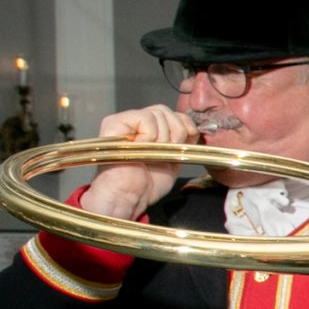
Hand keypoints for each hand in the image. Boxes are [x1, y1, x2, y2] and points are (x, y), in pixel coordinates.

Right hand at [78, 105, 197, 221]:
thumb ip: (182, 140)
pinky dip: (150, 135)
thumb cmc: (147, 184)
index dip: (184, 128)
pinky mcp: (113, 123)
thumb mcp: (172, 159)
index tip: (180, 147)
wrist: (128, 197)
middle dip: (175, 133)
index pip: (174, 114)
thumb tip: (195, 127)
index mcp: (148, 129)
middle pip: (166, 111)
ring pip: (158, 114)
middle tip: (164, 153)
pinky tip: (140, 149)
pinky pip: (144, 118)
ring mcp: (123, 121)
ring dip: (162, 138)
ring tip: (150, 154)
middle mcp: (135, 121)